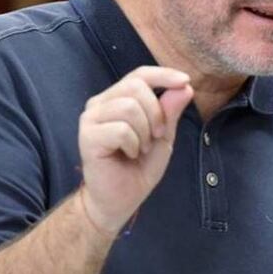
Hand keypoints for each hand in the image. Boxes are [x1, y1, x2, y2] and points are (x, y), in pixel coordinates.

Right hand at [77, 66, 193, 234]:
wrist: (120, 199)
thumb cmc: (139, 167)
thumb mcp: (163, 136)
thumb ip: (170, 111)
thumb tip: (184, 86)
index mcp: (117, 98)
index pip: (140, 74)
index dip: (163, 74)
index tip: (185, 81)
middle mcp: (100, 103)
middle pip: (136, 87)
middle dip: (156, 113)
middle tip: (155, 137)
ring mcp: (91, 118)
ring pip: (129, 107)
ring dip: (144, 132)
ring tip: (140, 149)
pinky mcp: (87, 136)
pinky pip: (121, 129)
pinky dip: (133, 144)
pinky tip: (129, 155)